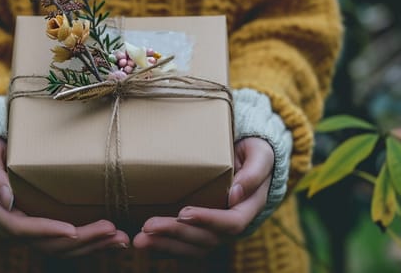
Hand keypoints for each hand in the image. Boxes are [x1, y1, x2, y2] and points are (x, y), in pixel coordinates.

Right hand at [0, 137, 129, 256]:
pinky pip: (67, 241)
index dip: (48, 231)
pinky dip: (91, 243)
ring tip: (120, 237)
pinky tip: (112, 238)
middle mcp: (16, 226)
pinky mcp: (46, 225)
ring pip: (62, 247)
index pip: (24, 228)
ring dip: (92, 245)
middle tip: (111, 230)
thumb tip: (7, 198)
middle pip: (49, 243)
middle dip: (82, 240)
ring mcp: (32, 228)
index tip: (73, 230)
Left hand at [132, 137, 273, 256]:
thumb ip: (254, 172)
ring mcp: (216, 230)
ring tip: (140, 240)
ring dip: (165, 245)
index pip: (231, 223)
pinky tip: (145, 243)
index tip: (184, 213)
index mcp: (249, 208)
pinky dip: (164, 247)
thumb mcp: (260, 154)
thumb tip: (237, 192)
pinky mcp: (201, 229)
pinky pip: (184, 246)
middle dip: (176, 234)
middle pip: (206, 239)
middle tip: (148, 226)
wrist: (247, 158)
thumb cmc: (254, 153)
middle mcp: (232, 224)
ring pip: (193, 247)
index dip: (208, 220)